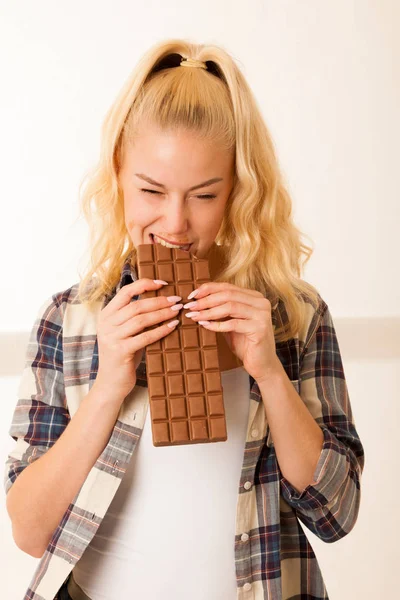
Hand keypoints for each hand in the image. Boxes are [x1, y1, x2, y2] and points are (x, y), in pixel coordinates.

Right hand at [95, 278, 182, 401]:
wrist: (110, 384)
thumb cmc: (123, 355)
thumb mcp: (125, 332)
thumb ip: (135, 317)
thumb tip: (161, 300)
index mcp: (106, 314)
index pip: (125, 291)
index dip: (145, 284)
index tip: (163, 283)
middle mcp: (106, 324)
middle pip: (136, 305)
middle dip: (159, 301)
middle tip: (177, 300)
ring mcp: (111, 337)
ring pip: (141, 319)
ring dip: (162, 314)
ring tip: (177, 311)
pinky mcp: (120, 351)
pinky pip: (144, 337)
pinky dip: (160, 330)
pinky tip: (172, 326)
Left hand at [183, 282, 281, 381]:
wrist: (261, 364)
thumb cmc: (245, 343)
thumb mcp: (231, 322)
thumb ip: (221, 310)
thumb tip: (197, 301)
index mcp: (255, 297)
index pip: (228, 287)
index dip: (208, 289)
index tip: (192, 295)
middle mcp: (261, 303)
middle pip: (228, 294)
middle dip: (206, 300)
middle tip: (189, 306)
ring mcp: (262, 315)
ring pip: (230, 307)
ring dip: (208, 311)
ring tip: (194, 316)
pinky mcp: (259, 329)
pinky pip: (233, 324)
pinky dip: (216, 324)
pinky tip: (204, 325)